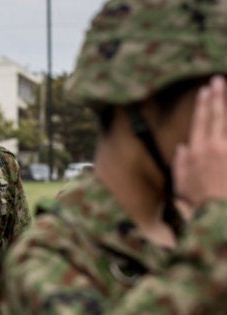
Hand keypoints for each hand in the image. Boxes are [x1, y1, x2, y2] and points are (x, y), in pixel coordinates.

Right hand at [173, 76, 226, 211]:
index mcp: (196, 153)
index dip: (203, 105)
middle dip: (219, 96)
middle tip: (220, 80)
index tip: (206, 90)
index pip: (200, 122)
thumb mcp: (181, 188)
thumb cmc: (198, 207)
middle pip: (218, 116)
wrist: (217, 220)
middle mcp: (214, 149)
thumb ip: (180, 166)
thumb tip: (182, 148)